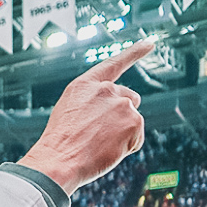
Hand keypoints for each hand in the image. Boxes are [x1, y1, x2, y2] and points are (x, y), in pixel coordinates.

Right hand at [18, 40, 152, 194]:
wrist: (57, 162)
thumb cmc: (58, 144)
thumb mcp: (68, 114)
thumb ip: (92, 104)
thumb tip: (115, 115)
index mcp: (84, 85)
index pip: (113, 64)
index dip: (133, 53)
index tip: (149, 44)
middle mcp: (105, 89)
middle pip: (129, 99)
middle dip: (122, 114)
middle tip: (99, 134)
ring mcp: (122, 104)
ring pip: (132, 120)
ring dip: (121, 134)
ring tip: (97, 146)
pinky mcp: (134, 122)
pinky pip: (136, 139)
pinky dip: (125, 149)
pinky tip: (106, 152)